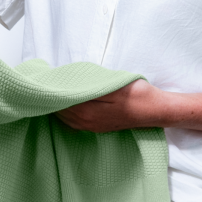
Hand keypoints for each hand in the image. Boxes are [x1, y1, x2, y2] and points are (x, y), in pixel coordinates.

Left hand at [56, 80, 170, 132]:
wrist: (156, 110)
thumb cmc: (138, 95)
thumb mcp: (115, 85)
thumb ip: (90, 86)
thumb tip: (69, 85)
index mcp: (88, 112)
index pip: (60, 99)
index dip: (52, 87)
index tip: (46, 75)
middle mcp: (85, 122)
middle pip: (58, 109)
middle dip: (51, 95)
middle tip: (46, 79)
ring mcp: (90, 126)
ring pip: (64, 115)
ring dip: (57, 102)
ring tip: (53, 87)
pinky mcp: (95, 126)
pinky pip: (72, 119)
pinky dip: (65, 109)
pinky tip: (65, 100)